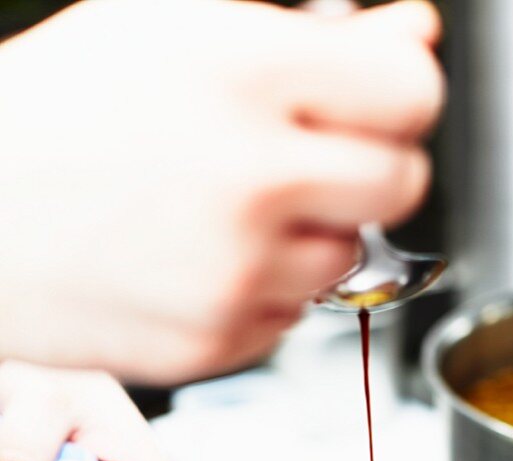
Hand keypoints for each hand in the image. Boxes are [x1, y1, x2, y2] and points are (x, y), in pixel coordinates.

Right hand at [0, 0, 443, 384]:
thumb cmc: (61, 112)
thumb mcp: (179, 27)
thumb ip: (319, 36)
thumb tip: (414, 39)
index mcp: (246, 71)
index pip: (413, 94)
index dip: (400, 97)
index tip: (374, 103)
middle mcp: (251, 178)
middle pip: (402, 183)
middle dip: (371, 167)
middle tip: (310, 158)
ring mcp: (236, 272)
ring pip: (348, 258)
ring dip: (312, 235)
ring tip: (230, 211)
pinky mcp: (218, 340)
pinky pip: (292, 315)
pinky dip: (265, 289)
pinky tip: (203, 259)